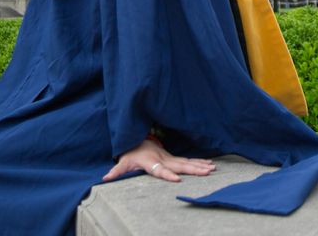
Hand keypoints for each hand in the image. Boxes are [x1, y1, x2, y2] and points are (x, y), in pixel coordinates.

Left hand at [101, 138, 215, 182]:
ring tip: (212, 169)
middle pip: (179, 165)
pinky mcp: (174, 158)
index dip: (167, 174)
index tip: (177, 179)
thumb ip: (116, 171)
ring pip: (187, 162)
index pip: (160, 169)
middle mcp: (163, 159)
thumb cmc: (130, 153)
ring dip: (200, 165)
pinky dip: (200, 162)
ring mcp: (170, 158)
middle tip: (207, 172)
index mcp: (151, 161)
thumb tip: (105, 178)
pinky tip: (210, 164)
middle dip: (193, 169)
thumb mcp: (122, 162)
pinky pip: (188, 160)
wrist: (138, 139)